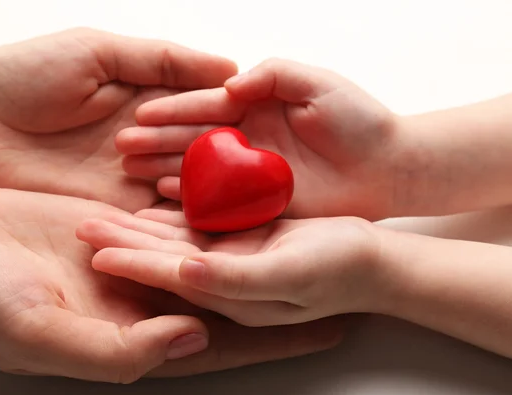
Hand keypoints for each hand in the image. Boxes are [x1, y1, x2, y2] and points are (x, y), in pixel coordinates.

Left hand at [0, 28, 236, 211]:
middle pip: (204, 145)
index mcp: (149, 94)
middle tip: (247, 158)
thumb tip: (229, 67)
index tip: (252, 111)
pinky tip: (205, 214)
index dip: (225, 107)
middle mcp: (152, 137)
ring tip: (234, 190)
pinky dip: (183, 214)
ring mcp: (139, 176)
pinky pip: (163, 216)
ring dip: (208, 183)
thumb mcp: (95, 52)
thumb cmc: (21, 80)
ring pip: (191, 182)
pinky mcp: (122, 210)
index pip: (205, 102)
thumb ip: (161, 61)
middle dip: (220, 149)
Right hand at [0, 190, 342, 382]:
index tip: (332, 327)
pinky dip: (210, 210)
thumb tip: (194, 335)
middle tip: (336, 272)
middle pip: (228, 298)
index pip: (223, 342)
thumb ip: (120, 349)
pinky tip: (245, 197)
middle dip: (281, 288)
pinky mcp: (114, 224)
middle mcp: (139, 301)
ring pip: (207, 254)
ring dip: (253, 246)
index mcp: (131, 337)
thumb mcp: (40, 334)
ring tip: (304, 233)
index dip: (278, 339)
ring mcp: (130, 261)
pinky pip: (175, 217)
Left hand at [76, 205, 382, 326]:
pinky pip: (200, 226)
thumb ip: (235, 279)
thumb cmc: (337, 271)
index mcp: (228, 297)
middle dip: (123, 243)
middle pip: (163, 260)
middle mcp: (222, 281)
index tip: (95, 250)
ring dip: (140, 229)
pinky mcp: (243, 241)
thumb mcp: (287, 274)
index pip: (169, 278)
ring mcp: (231, 261)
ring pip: (175, 242)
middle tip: (85, 225)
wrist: (371, 260)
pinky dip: (173, 215)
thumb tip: (186, 272)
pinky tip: (153, 205)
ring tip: (105, 214)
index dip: (132, 264)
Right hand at [118, 58, 407, 219]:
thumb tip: (228, 84)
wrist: (389, 166)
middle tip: (122, 147)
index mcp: (256, 106)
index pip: (207, 106)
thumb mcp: (315, 82)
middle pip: (194, 139)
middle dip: (157, 141)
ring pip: (200, 170)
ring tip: (132, 171)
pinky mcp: (260, 203)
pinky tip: (165, 194)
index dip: (174, 110)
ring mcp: (250, 173)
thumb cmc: (359, 119)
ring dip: (165, 168)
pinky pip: (220, 200)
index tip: (140, 116)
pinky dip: (192, 197)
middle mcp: (247, 140)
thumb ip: (272, 75)